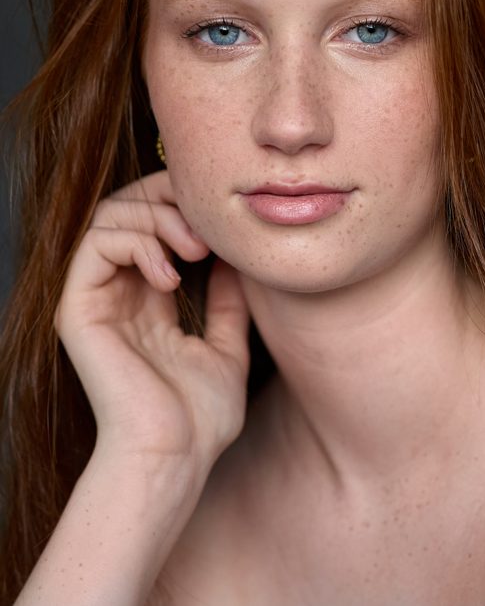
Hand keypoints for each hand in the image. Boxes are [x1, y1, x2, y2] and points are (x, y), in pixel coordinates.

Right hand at [54, 170, 250, 479]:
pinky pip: (96, 243)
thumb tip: (236, 261)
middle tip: (207, 228)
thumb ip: (227, 303)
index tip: (223, 218)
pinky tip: (171, 277)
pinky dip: (138, 243)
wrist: (174, 457)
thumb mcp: (227, 348)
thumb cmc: (200, 418)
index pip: (153, 222)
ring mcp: (95, 298)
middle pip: (128, 206)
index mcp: (148, 298)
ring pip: (110, 215)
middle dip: (170, 199)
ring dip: (159, 219)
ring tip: (195, 251)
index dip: (183, 203)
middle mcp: (117, 291)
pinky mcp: (77, 307)